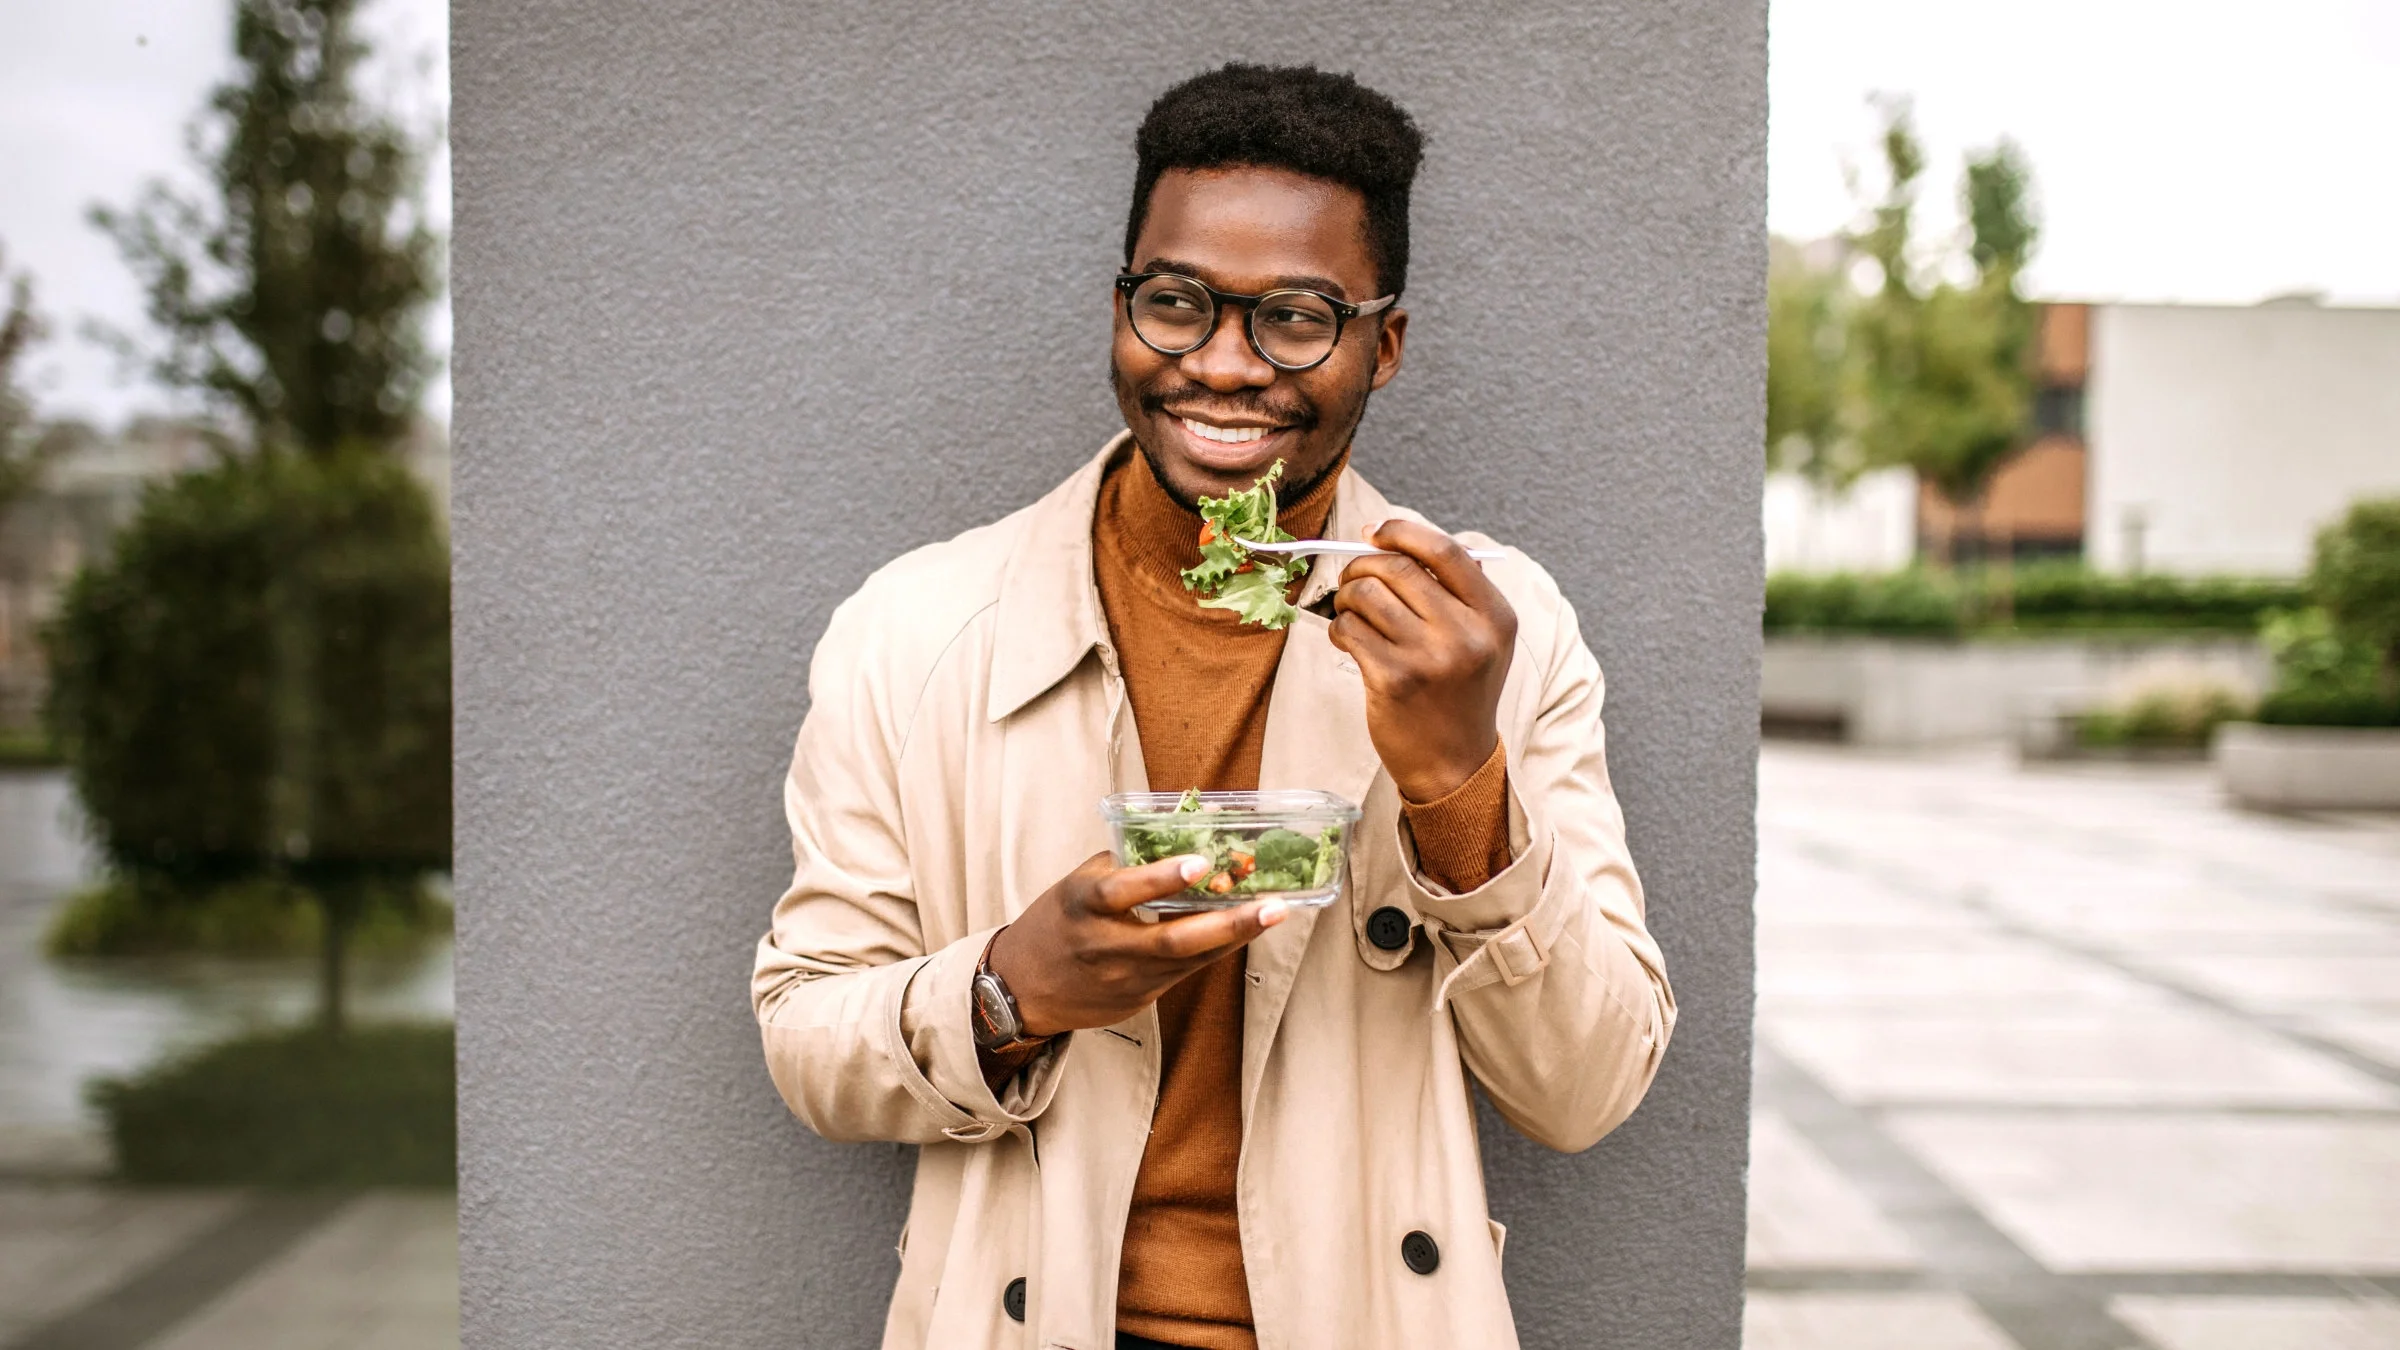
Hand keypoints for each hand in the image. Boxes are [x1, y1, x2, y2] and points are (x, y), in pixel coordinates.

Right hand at [984, 852, 1288, 1036]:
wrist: (1024, 989)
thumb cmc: (1058, 922)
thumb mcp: (1078, 884)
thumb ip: (1125, 864)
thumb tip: (1184, 834)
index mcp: (1082, 905)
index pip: (1122, 891)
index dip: (1160, 878)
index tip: (1199, 862)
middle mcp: (1106, 945)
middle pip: (1172, 940)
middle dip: (1227, 923)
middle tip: (1272, 904)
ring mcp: (1126, 979)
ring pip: (1189, 960)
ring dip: (1235, 935)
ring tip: (1274, 912)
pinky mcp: (1140, 998)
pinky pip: (1186, 971)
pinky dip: (1217, 949)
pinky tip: (1246, 929)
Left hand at [1329, 518, 1517, 802]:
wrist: (1454, 764)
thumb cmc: (1459, 693)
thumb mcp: (1481, 639)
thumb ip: (1453, 590)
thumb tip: (1389, 538)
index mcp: (1495, 616)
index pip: (1445, 552)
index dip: (1402, 532)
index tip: (1375, 532)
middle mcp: (1467, 635)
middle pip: (1398, 569)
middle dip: (1363, 565)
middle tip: (1352, 577)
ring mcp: (1429, 659)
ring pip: (1366, 595)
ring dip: (1347, 597)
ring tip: (1351, 612)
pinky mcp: (1393, 681)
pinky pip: (1349, 630)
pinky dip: (1340, 628)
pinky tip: (1349, 641)